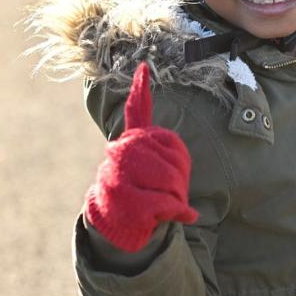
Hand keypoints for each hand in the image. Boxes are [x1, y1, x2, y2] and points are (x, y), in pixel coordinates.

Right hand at [84, 62, 197, 251]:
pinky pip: (164, 204)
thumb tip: (154, 100)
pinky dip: (177, 213)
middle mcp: (118, 154)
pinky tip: (178, 216)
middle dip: (180, 179)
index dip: (141, 90)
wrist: (118, 227)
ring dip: (177, 198)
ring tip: (167, 204)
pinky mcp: (121, 202)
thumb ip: (161, 145)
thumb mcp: (155, 167)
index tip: (144, 67)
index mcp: (130, 142)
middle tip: (173, 191)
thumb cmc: (143, 192)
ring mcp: (115, 176)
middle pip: (170, 160)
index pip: (136, 112)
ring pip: (169, 183)